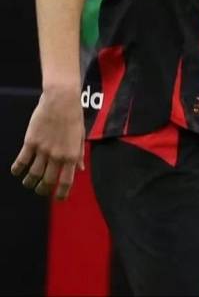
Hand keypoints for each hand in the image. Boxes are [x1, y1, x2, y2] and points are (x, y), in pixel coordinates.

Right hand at [11, 85, 84, 199]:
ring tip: (28, 183)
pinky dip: (17, 169)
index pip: (66, 181)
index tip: (59, 199)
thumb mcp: (81, 136)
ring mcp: (43, 149)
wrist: (61, 100)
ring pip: (32, 174)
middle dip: (43, 190)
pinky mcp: (30, 142)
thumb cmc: (74, 116)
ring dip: (29, 182)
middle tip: (41, 191)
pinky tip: (17, 171)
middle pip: (47, 181)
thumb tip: (80, 169)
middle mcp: (57, 155)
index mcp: (72, 155)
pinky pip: (21, 161)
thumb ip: (79, 154)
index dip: (62, 193)